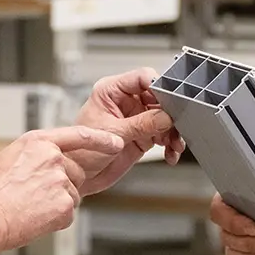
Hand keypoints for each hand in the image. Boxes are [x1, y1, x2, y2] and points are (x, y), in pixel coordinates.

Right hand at [0, 127, 113, 250]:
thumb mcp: (10, 158)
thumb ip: (36, 156)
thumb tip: (52, 165)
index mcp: (38, 142)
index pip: (78, 135)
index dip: (100, 139)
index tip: (116, 143)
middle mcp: (53, 158)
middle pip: (76, 173)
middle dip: (63, 185)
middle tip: (35, 196)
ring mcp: (61, 182)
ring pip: (72, 195)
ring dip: (56, 203)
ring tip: (28, 207)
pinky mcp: (65, 206)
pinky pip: (67, 214)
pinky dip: (53, 219)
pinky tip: (33, 218)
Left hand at [74, 68, 185, 193]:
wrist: (78, 177)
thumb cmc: (80, 151)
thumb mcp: (113, 134)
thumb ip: (141, 124)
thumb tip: (165, 116)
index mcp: (112, 91)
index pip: (142, 77)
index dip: (159, 86)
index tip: (171, 99)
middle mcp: (125, 102)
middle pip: (158, 97)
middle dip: (170, 113)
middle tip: (177, 125)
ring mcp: (134, 118)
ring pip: (164, 117)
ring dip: (173, 131)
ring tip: (174, 145)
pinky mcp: (141, 135)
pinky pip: (163, 134)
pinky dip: (170, 144)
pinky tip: (170, 153)